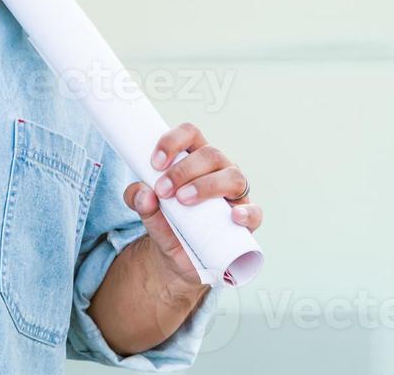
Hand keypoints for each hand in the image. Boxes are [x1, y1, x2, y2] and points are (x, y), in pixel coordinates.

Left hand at [122, 122, 260, 287]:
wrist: (178, 259)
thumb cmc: (166, 223)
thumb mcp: (146, 211)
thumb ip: (138, 199)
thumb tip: (144, 195)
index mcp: (194, 158)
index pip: (190, 134)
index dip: (173, 142)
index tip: (154, 163)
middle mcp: (218, 170)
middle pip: (211, 154)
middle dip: (184, 170)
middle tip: (163, 190)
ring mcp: (235, 193)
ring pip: (233, 176)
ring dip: (207, 186)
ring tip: (184, 201)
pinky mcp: (246, 219)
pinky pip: (254, 212)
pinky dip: (247, 212)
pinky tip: (234, 217)